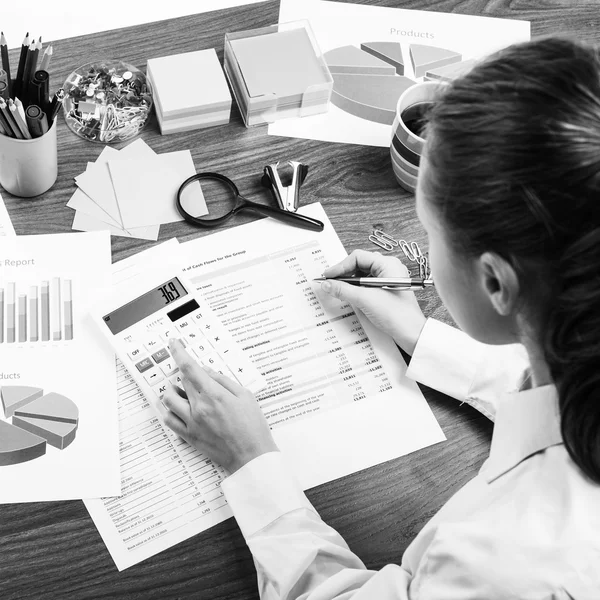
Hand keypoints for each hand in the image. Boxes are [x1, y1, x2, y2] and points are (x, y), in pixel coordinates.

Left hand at [158, 339, 277, 475]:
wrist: (252, 456)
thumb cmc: (253, 426)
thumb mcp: (245, 396)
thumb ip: (223, 380)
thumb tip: (207, 371)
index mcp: (214, 394)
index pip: (189, 367)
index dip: (179, 352)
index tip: (173, 343)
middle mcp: (199, 407)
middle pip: (181, 381)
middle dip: (184, 372)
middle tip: (191, 372)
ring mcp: (192, 423)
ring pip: (169, 399)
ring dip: (172, 390)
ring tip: (182, 391)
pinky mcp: (189, 437)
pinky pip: (169, 420)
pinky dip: (168, 410)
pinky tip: (175, 407)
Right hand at [321, 249, 426, 354]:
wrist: (411, 333)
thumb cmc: (396, 314)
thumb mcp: (365, 299)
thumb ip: (343, 290)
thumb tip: (327, 284)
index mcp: (387, 264)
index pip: (357, 257)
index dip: (340, 266)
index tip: (327, 276)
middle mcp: (389, 268)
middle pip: (359, 264)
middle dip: (344, 274)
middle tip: (330, 283)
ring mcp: (388, 279)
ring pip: (362, 275)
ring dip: (349, 282)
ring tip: (339, 291)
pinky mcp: (386, 290)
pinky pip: (367, 284)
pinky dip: (356, 289)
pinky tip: (350, 296)